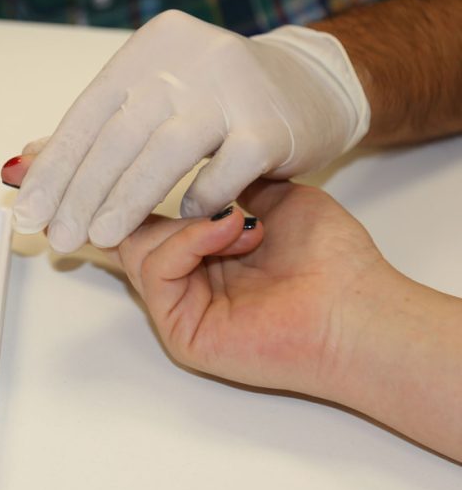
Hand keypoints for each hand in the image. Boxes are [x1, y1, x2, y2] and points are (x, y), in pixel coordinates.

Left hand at [11, 9, 369, 251]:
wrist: (311, 86)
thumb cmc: (215, 102)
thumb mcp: (149, 102)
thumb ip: (91, 134)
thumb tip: (21, 169)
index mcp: (149, 51)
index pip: (88, 114)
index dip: (54, 168)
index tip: (28, 212)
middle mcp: (189, 59)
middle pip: (120, 134)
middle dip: (82, 193)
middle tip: (58, 236)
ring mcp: (234, 87)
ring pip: (166, 151)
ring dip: (127, 201)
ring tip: (101, 239)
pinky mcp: (272, 123)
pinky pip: (226, 171)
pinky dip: (199, 201)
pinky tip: (180, 223)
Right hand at [113, 180, 386, 398]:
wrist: (359, 309)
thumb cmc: (333, 260)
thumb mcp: (279, 198)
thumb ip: (234, 182)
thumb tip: (207, 159)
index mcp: (205, 258)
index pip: (148, 222)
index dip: (148, 191)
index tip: (159, 157)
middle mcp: (187, 285)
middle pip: (130, 233)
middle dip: (164, 203)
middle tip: (220, 201)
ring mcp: (181, 310)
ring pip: (136, 248)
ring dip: (188, 223)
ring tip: (241, 222)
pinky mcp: (181, 332)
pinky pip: (155, 272)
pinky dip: (186, 241)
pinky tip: (230, 229)